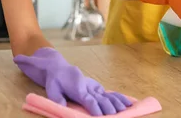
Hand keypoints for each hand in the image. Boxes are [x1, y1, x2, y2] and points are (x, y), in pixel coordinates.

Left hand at [14, 47, 132, 115]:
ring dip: (116, 102)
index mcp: (77, 89)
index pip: (88, 100)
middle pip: (100, 98)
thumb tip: (63, 107)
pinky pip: (109, 93)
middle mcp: (88, 87)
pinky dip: (119, 97)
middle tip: (116, 115)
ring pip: (107, 95)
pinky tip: (128, 102)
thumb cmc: (55, 81)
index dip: (95, 107)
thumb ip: (58, 99)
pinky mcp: (96, 87)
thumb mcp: (52, 89)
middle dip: (108, 107)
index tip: (100, 115)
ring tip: (125, 109)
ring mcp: (93, 86)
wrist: (59, 68)